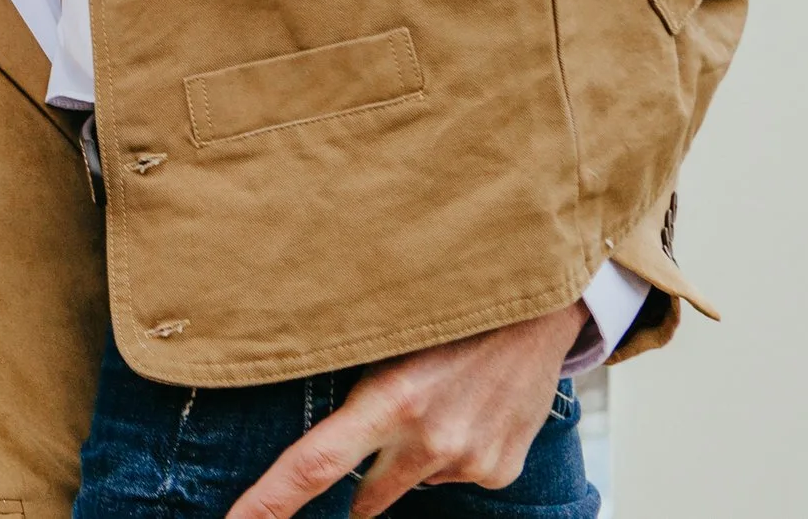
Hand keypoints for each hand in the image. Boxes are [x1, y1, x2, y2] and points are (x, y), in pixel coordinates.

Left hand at [225, 303, 587, 518]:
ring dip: (406, 458)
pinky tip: (463, 409)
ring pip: (410, 483)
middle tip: (367, 441)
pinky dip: (446, 453)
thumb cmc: (446, 310)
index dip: (269, 501)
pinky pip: (450, 475)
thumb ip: (352, 384)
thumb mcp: (386, 336)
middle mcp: (429, 442)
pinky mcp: (499, 472)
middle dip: (352, 488)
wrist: (538, 309)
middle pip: (362, 498)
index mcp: (389, 401)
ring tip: (431, 399)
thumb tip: (307, 417)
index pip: (312, 465)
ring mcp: (469, 463)